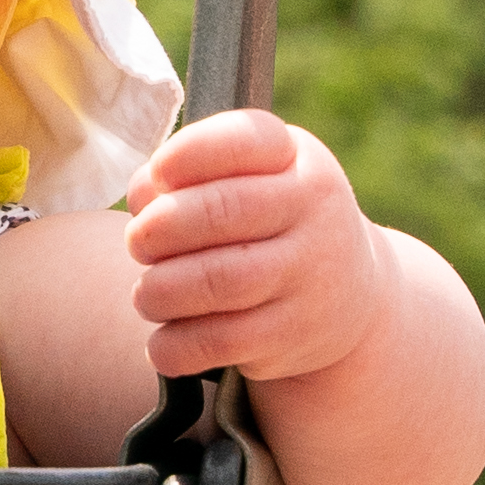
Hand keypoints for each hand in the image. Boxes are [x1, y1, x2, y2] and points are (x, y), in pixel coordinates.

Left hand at [121, 110, 392, 388]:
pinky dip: (176, 345)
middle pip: (220, 211)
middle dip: (158, 228)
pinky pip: (222, 341)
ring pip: (218, 281)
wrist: (346, 297)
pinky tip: (162, 343)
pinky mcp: (294, 333)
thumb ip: (190, 177)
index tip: (157, 176)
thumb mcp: (251, 180)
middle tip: (138, 243)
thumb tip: (143, 196)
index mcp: (296, 158)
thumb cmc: (270, 224)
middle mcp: (313, 210)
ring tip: (148, 295)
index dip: (185, 154)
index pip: (241, 139)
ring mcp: (310, 274)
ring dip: (160, 290)